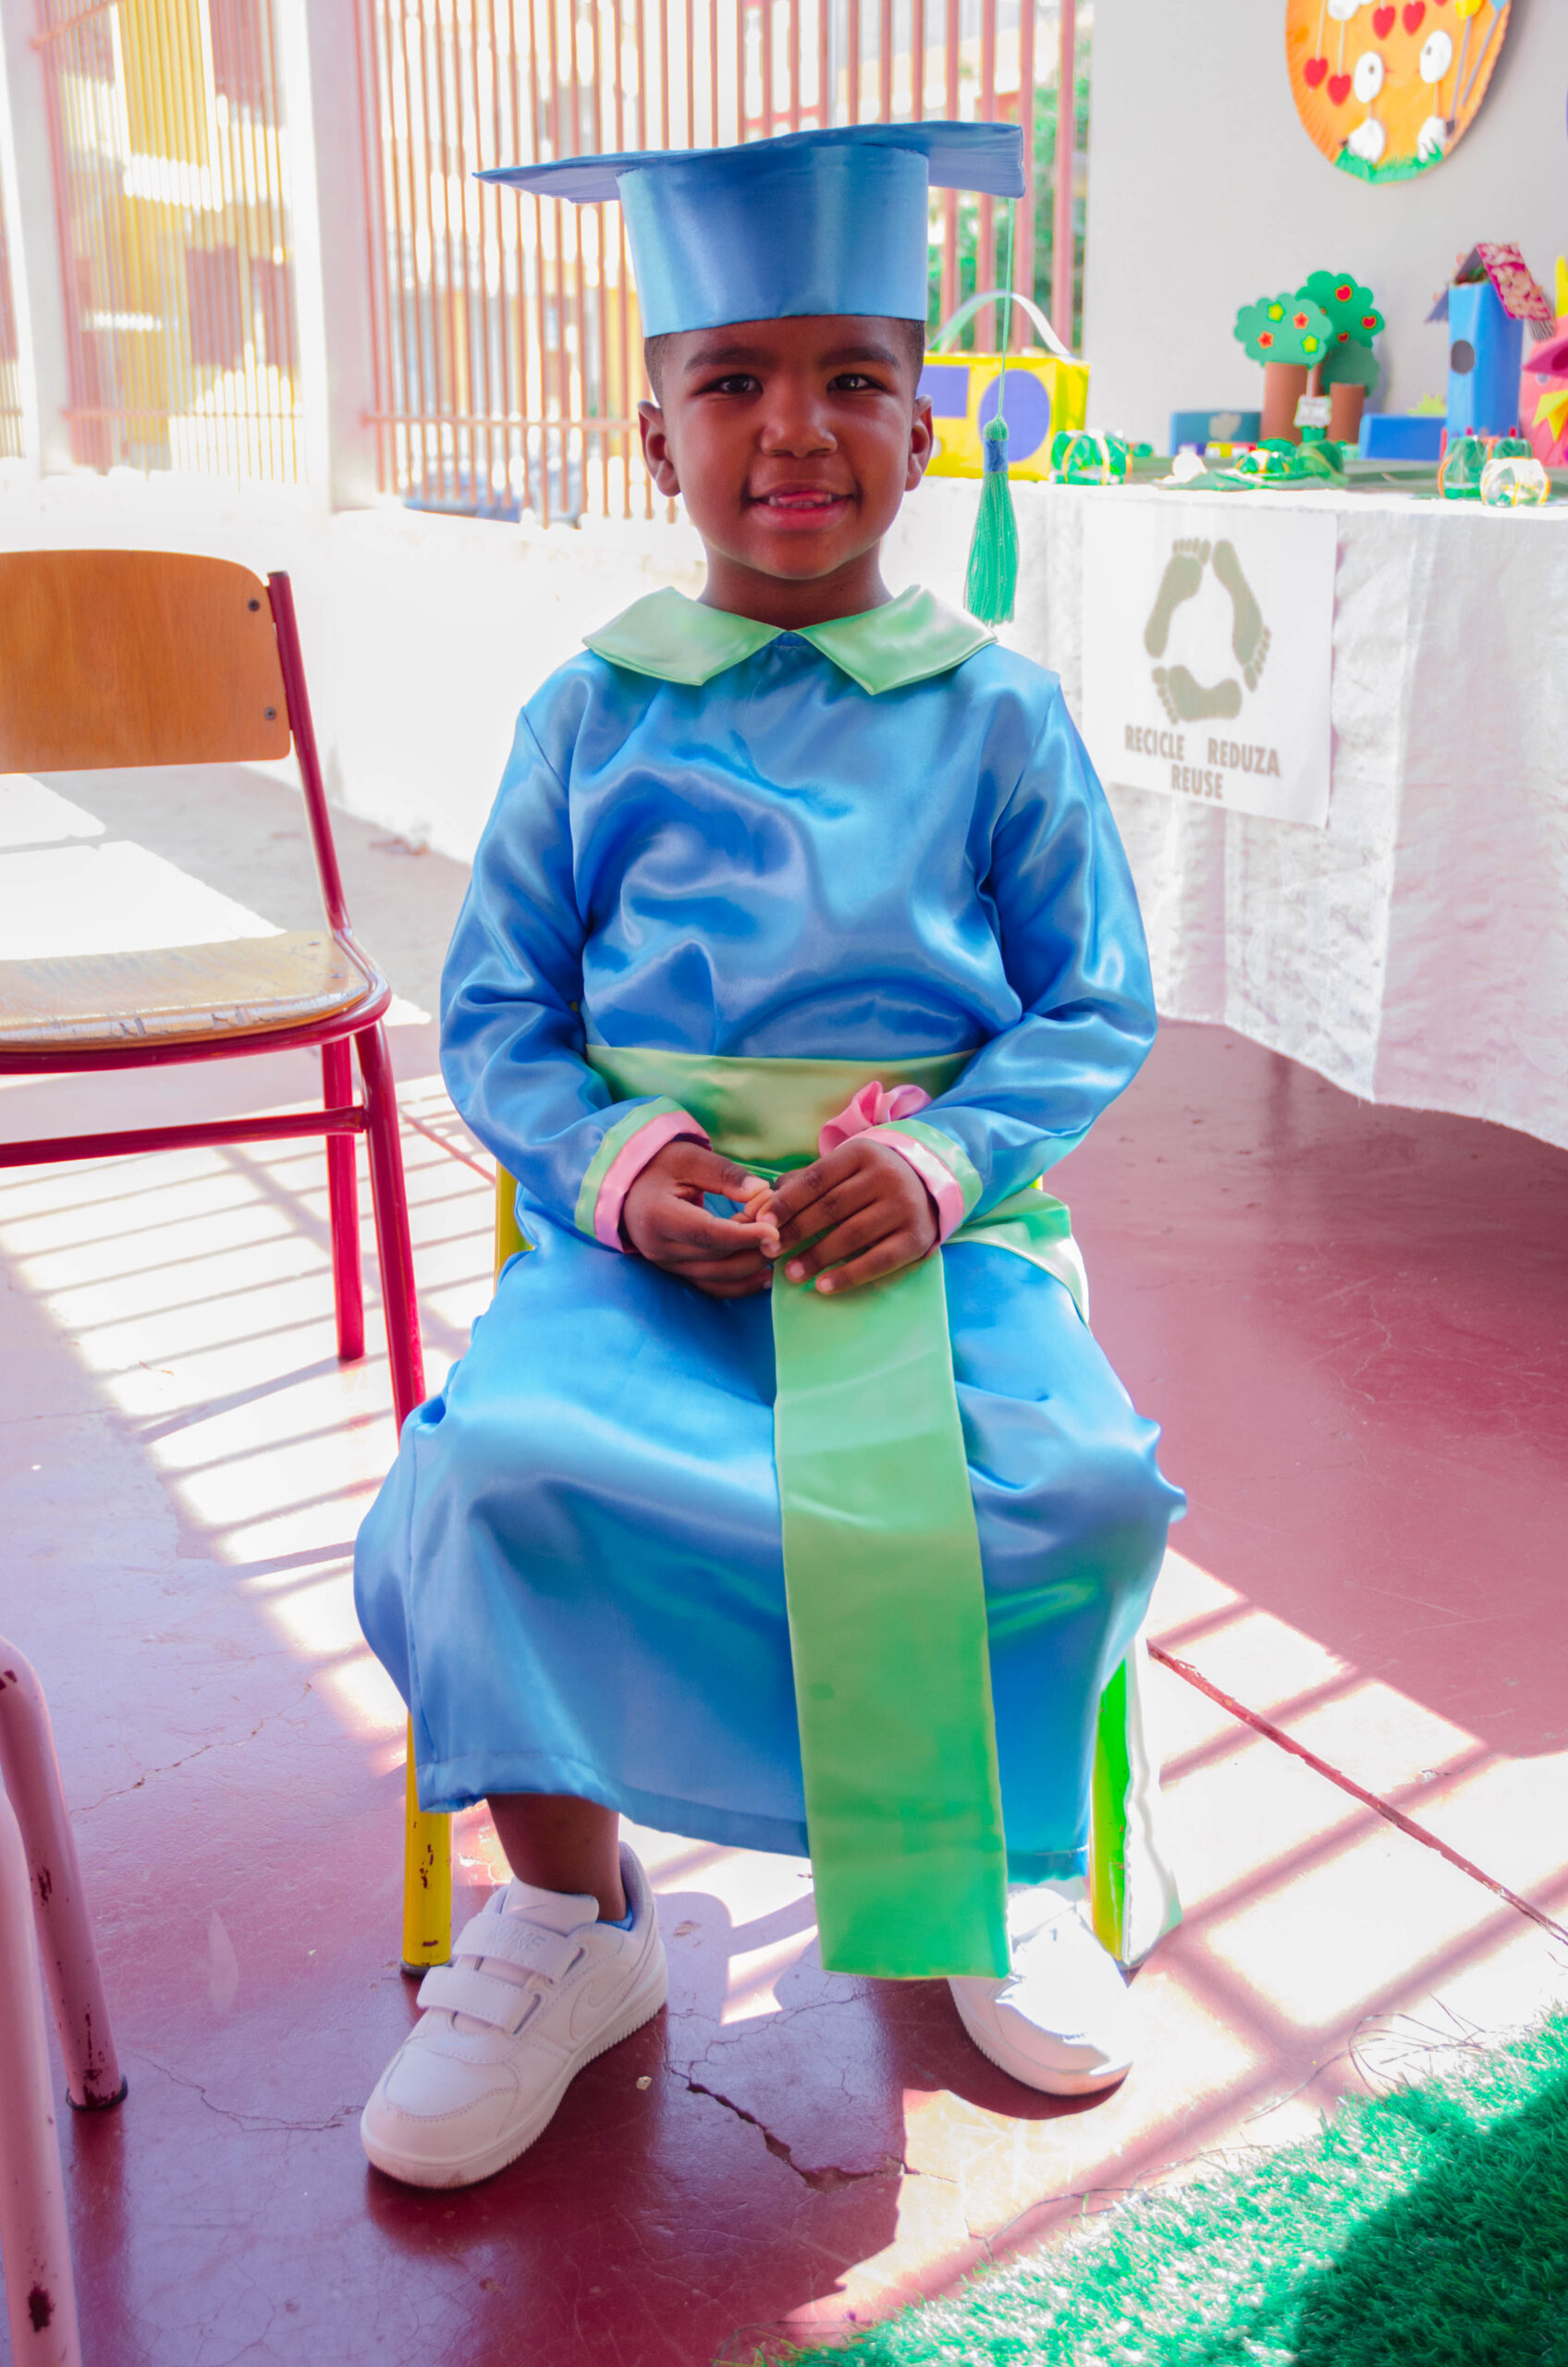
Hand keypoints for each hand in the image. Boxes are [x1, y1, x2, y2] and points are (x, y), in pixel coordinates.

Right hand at [622, 1140, 774, 1297]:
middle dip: (754, 1245)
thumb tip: (761, 1192)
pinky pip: (712, 1287)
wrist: (629, 1185)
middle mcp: (659, 1248)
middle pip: (717, 1258)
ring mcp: (667, 1264)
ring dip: (752, 1263)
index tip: (775, 1230)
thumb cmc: (660, 1166)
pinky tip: (766, 1276)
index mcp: (658, 1216)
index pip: (707, 1233)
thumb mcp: (691, 1158)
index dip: (744, 1235)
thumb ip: (726, 1175)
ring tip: (776, 1244)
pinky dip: (740, 1286)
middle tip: (779, 1223)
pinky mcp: (677, 1272)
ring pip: (719, 1277)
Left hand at [764, 1138, 937, 1293]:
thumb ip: (805, 1183)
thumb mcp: (843, 1169)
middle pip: (832, 1207)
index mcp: (861, 1154)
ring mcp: (903, 1207)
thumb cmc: (870, 1180)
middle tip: (771, 1251)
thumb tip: (764, 1206)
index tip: (763, 1222)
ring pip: (852, 1234)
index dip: (788, 1202)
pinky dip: (849, 1275)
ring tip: (792, 1273)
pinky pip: (878, 1260)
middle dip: (797, 1231)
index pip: (817, 1179)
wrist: (929, 1186)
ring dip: (818, 1257)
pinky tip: (824, 1286)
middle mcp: (886, 1177)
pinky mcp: (916, 1237)